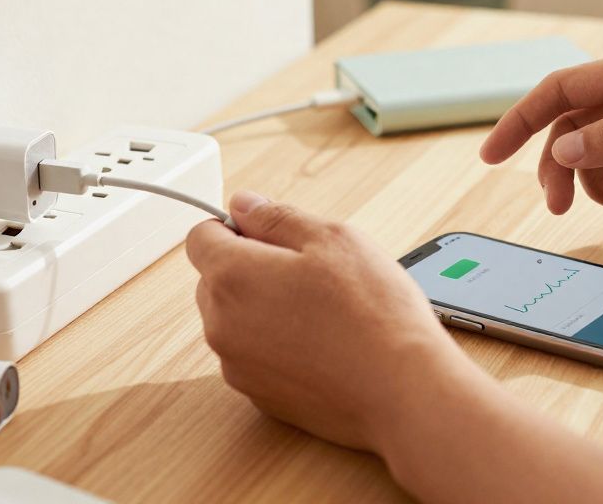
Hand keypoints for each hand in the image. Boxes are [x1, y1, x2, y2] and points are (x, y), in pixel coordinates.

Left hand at [185, 191, 471, 450]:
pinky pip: (254, 355)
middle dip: (250, 268)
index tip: (270, 233)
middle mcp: (221, 324)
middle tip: (309, 272)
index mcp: (232, 276)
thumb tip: (242, 205)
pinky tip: (322, 344)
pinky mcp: (258, 396)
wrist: (402, 391)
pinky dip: (277, 345)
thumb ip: (276, 218)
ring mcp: (237, 365)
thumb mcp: (332, 239)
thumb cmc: (374, 312)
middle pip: (214, 280)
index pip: (201, 236)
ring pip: (235, 319)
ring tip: (322, 312)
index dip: (236, 227)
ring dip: (263, 308)